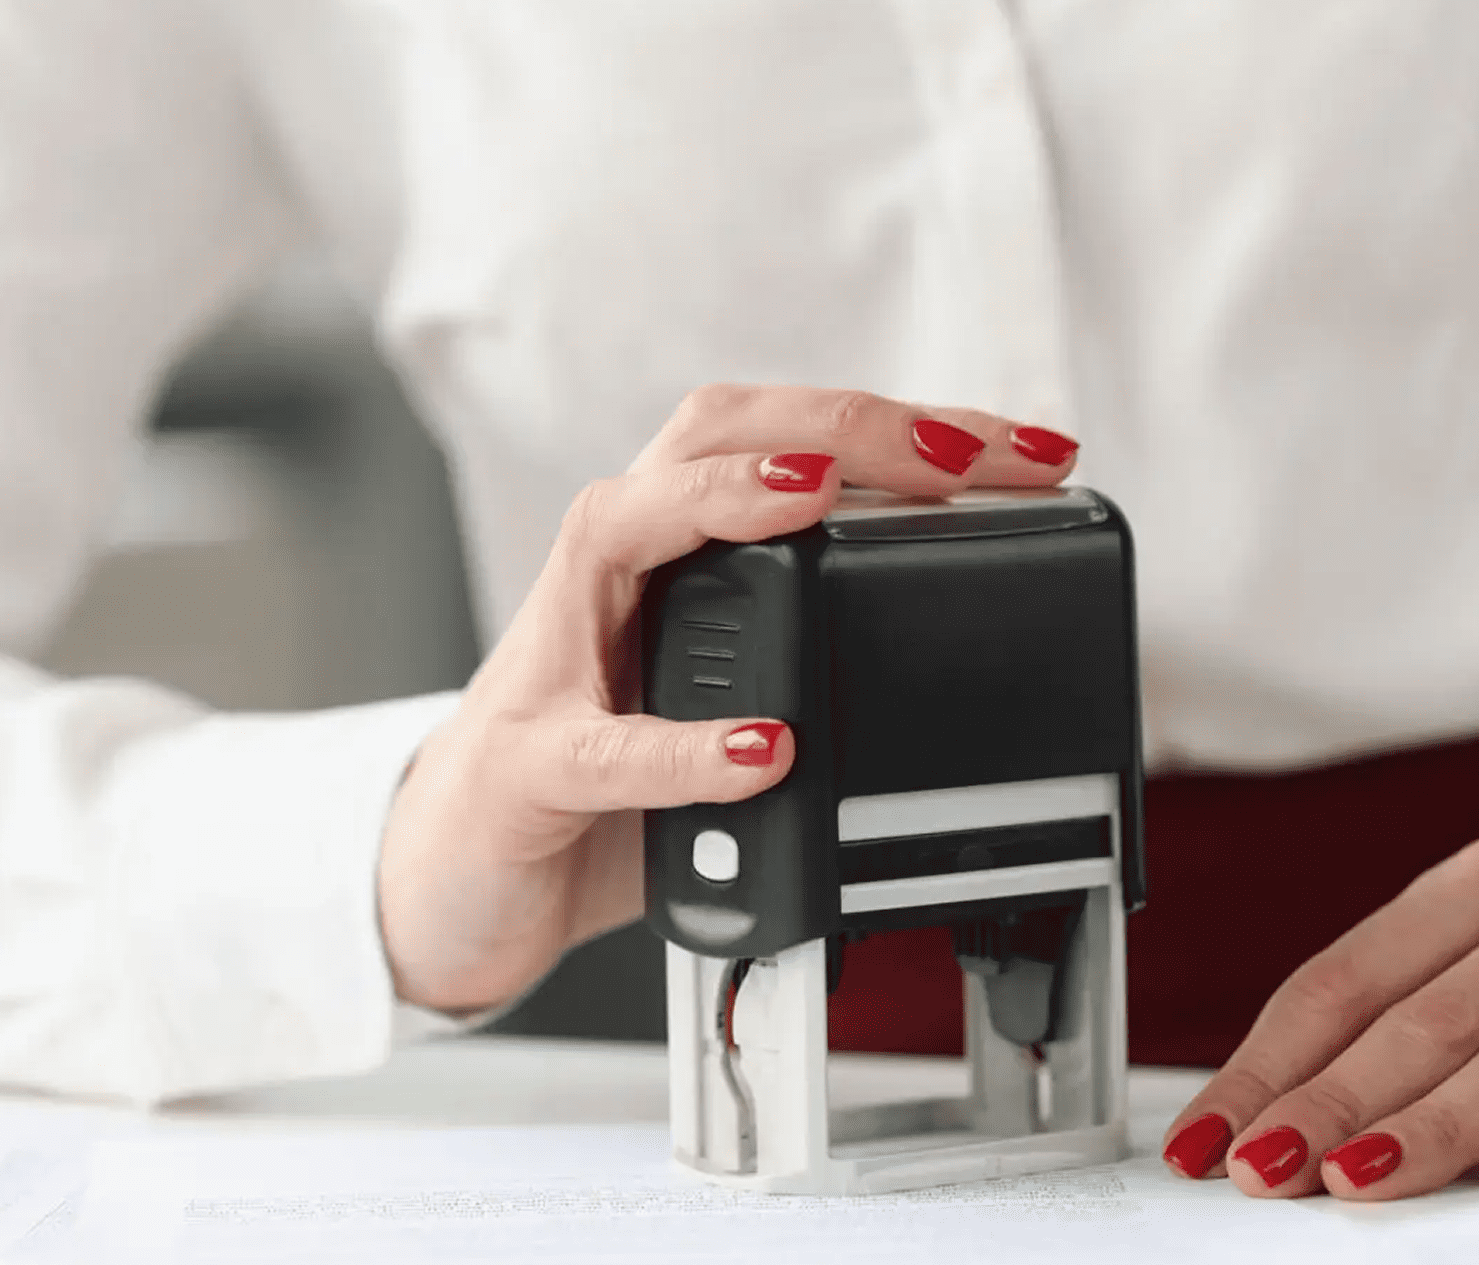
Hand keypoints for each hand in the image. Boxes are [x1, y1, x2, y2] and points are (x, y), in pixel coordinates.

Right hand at [378, 385, 1078, 1013]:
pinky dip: (686, 746)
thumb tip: (970, 644)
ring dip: (728, 499)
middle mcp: (609, 578)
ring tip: (823, 497)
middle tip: (961, 452)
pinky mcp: (524, 768)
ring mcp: (555, 663)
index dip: (904, 428)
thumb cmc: (598, 788)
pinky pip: (602, 748)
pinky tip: (765, 746)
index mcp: (672, 555)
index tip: (1026, 450)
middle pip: (710, 437)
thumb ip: (814, 663)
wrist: (452, 886)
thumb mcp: (725, 704)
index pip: (786, 440)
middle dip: (843, 427)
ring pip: (621, 526)